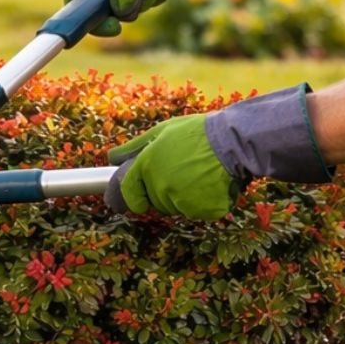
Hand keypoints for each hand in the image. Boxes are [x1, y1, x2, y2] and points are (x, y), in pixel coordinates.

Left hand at [105, 85, 334, 220]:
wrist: (234, 141)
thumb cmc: (198, 133)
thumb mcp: (163, 131)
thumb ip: (134, 146)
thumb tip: (110, 158)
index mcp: (147, 165)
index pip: (129, 192)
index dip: (132, 198)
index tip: (138, 201)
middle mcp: (161, 185)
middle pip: (154, 202)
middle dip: (164, 192)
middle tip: (182, 173)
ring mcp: (181, 200)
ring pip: (175, 208)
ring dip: (184, 197)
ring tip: (199, 175)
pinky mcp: (201, 210)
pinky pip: (196, 212)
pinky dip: (203, 203)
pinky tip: (211, 185)